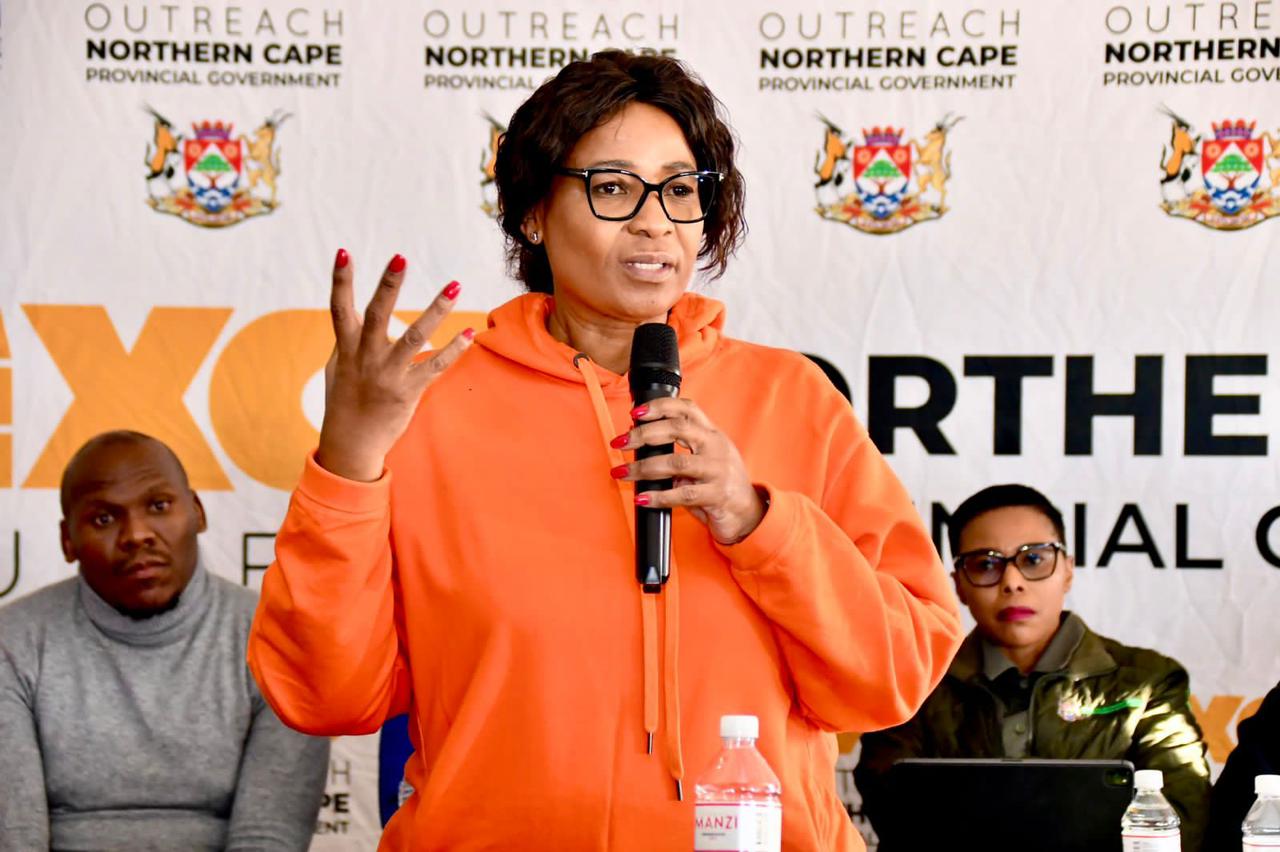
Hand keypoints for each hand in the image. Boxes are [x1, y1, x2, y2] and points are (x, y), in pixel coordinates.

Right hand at [316, 249, 471, 480]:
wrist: (351, 444)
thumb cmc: (343, 402)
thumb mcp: (337, 368)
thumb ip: (346, 342)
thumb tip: (351, 318)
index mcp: (346, 348)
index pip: (339, 308)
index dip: (340, 280)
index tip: (343, 251)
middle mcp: (366, 358)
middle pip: (377, 315)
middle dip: (388, 285)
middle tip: (400, 257)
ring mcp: (388, 375)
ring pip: (415, 337)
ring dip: (436, 309)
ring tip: (454, 285)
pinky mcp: (408, 391)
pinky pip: (436, 366)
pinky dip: (454, 349)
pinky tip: (470, 333)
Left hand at [611, 398, 765, 544]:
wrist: (748, 514)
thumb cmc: (719, 484)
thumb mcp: (702, 459)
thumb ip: (677, 448)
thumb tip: (638, 435)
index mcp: (711, 434)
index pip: (687, 408)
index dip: (660, 406)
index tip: (636, 413)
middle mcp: (716, 447)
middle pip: (678, 429)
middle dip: (644, 434)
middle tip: (620, 443)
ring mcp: (718, 471)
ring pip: (677, 462)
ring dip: (644, 467)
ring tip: (623, 473)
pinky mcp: (717, 495)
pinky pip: (684, 494)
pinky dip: (660, 497)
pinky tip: (643, 499)